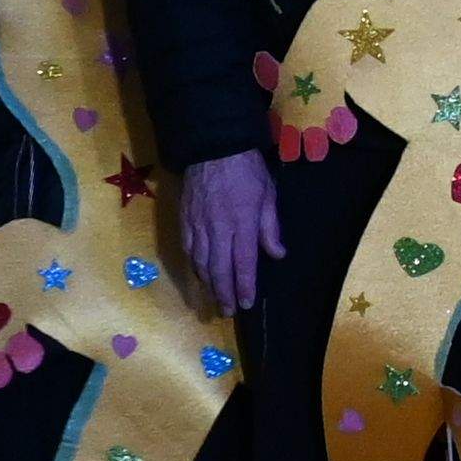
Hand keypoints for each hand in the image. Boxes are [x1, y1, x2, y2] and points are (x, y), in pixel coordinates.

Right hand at [179, 154, 279, 309]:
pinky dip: (194, 266)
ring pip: (201, 263)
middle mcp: (217, 229)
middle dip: (223, 293)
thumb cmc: (247, 170)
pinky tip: (200, 275)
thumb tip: (277, 255)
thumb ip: (270, 227)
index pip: (243, 263)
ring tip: (215, 298)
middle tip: (228, 311)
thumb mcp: (268, 195)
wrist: (212, 148)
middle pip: (219, 269)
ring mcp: (197, 226)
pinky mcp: (184, 220)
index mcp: (241, 223)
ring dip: (208, 284)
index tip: (246, 303)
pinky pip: (188, 250)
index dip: (244, 286)